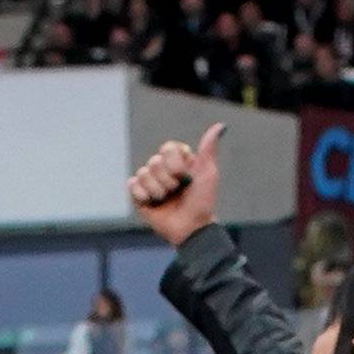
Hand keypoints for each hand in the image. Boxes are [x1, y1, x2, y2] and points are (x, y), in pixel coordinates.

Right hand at [128, 121, 224, 247]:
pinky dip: (143, 194)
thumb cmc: (202, 202)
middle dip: (167, 180)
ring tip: (166, 199)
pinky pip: (132, 185)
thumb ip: (208, 149)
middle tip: (177, 191)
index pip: (167, 148)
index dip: (175, 163)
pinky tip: (152, 202)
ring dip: (157, 190)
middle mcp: (163, 169)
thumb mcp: (208, 173)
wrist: (191, 228)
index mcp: (178, 160)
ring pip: (143, 173)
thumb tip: (220, 126)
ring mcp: (150, 182)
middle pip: (155, 161)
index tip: (186, 176)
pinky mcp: (139, 196)